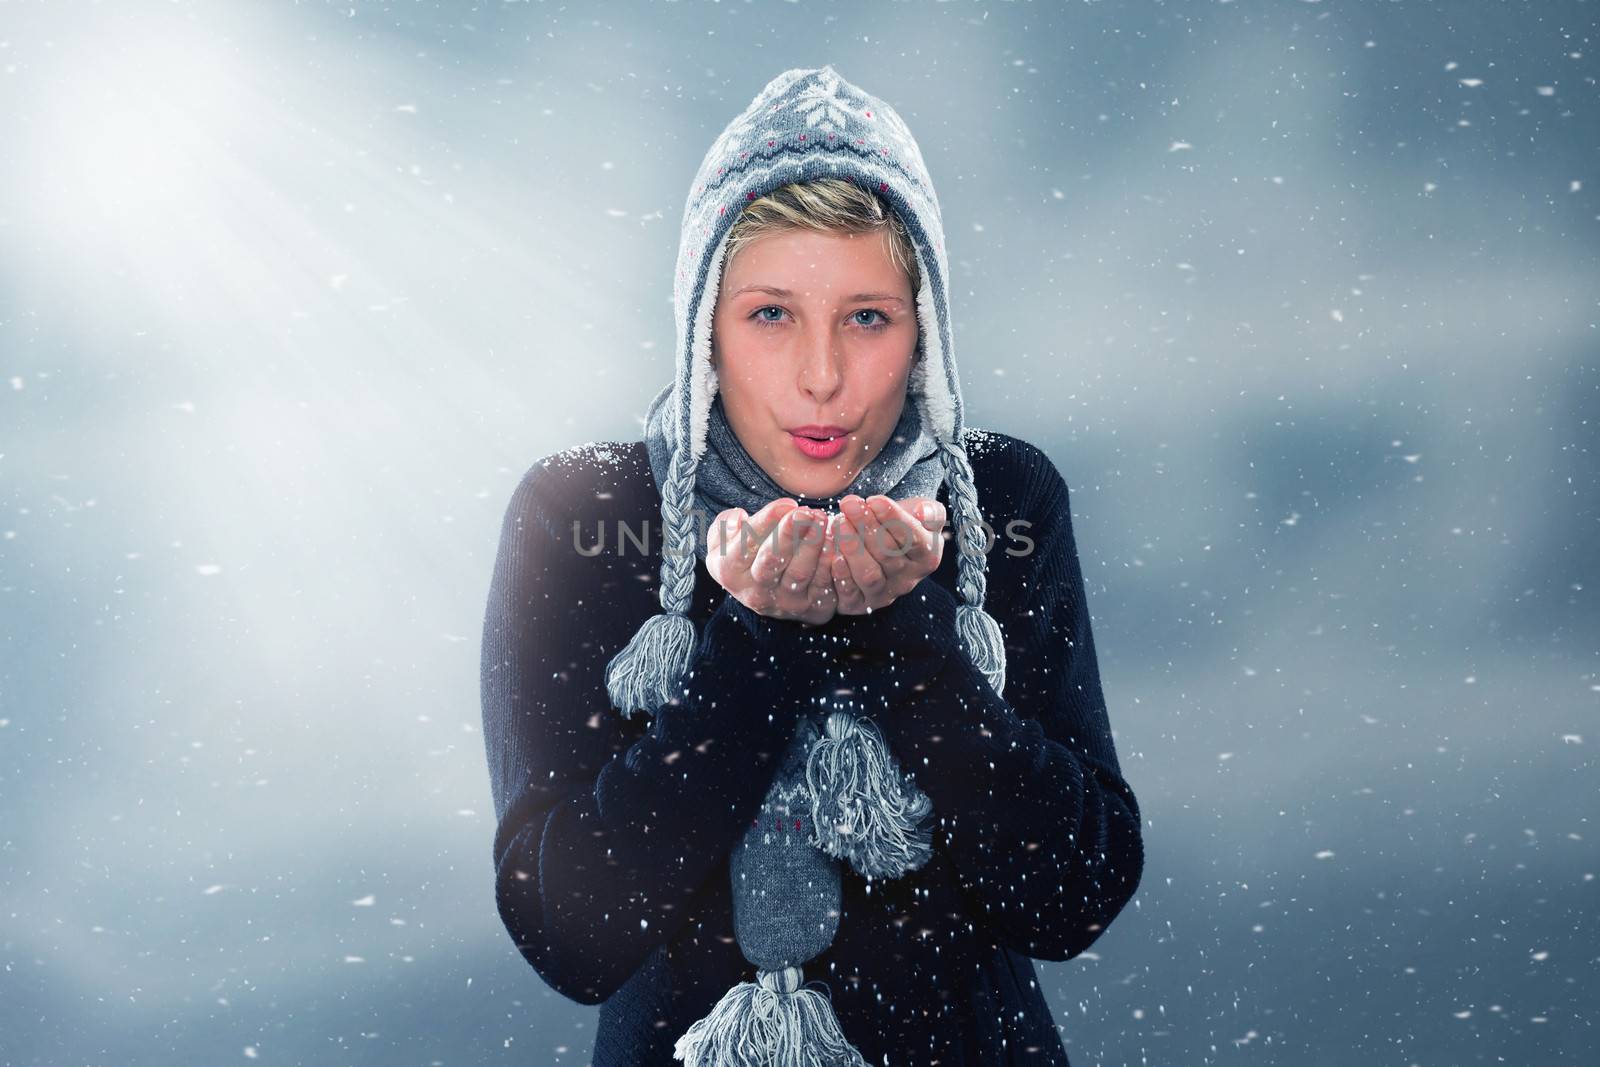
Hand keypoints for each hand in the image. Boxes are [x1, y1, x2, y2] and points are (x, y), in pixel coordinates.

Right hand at [705, 498, 839, 625]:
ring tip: (822, 521)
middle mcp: (756, 593)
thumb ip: (724, 525)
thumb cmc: (742, 554)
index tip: (786, 504)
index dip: (766, 523)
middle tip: (806, 512)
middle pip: (772, 562)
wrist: (762, 591)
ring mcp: (785, 604)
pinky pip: (824, 587)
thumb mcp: (721, 540)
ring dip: (813, 546)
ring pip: (800, 574)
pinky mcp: (812, 610)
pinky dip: (831, 565)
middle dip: (790, 535)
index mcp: (730, 572)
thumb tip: (739, 519)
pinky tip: (835, 542)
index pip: (745, 546)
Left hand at [830, 494, 947, 615]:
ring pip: (869, 575)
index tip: (874, 499)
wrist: (880, 544)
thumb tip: (924, 513)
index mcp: (926, 558)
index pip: (912, 539)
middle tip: (850, 504)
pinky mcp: (860, 604)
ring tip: (839, 522)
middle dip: (866, 526)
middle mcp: (907, 581)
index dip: (893, 519)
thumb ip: (930, 512)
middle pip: (888, 555)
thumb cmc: (901, 524)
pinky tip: (831, 551)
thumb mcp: (923, 514)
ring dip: (852, 548)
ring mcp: (883, 595)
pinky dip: (840, 574)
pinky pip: (850, 593)